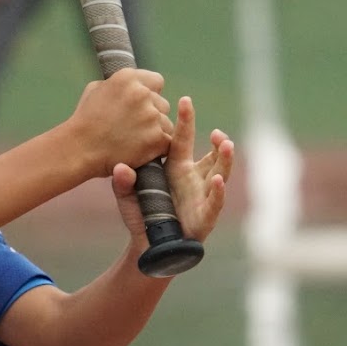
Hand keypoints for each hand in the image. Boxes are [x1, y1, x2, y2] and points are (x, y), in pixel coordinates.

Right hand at [67, 69, 172, 176]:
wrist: (79, 149)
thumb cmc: (84, 120)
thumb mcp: (95, 90)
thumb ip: (118, 84)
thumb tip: (133, 84)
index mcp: (128, 78)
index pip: (156, 82)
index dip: (150, 94)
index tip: (141, 106)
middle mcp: (142, 93)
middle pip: (162, 104)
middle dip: (153, 114)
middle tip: (135, 127)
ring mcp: (151, 116)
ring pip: (166, 123)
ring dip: (156, 132)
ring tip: (135, 141)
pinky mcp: (156, 138)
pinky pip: (167, 142)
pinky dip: (157, 148)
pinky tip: (141, 150)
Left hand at [110, 96, 233, 243]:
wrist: (149, 245)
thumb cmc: (142, 215)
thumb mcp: (127, 196)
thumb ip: (123, 182)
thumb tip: (120, 168)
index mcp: (176, 168)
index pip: (183, 140)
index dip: (185, 121)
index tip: (185, 100)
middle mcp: (194, 179)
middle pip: (212, 156)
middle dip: (218, 142)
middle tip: (217, 130)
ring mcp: (202, 197)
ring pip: (220, 175)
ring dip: (224, 160)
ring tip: (226, 144)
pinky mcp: (205, 217)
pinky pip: (213, 203)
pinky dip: (217, 192)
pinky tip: (218, 181)